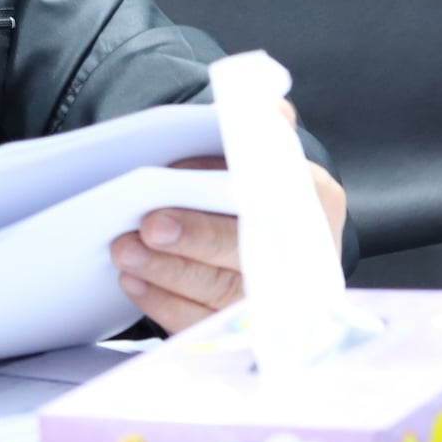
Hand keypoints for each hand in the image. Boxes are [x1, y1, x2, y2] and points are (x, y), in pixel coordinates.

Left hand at [107, 101, 345, 334]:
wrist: (266, 230)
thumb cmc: (251, 183)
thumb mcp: (261, 147)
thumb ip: (260, 126)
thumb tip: (269, 108)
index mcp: (317, 199)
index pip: (271, 204)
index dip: (223, 204)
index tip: (174, 198)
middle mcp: (308, 256)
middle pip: (247, 254)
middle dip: (192, 240)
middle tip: (145, 229)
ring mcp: (284, 302)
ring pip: (221, 294)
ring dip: (168, 273)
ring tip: (125, 252)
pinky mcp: (252, 333)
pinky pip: (206, 326)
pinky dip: (165, 304)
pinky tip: (134, 282)